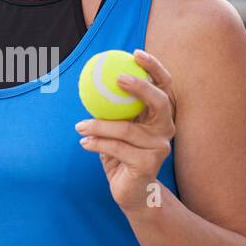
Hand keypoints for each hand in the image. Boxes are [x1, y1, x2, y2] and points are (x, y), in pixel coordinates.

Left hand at [75, 48, 175, 213]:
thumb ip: (112, 107)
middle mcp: (166, 129)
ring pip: (127, 129)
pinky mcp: (150, 164)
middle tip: (118, 78)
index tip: (135, 53)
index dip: (154, 67)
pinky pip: (117, 148)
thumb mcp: (116, 128)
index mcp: (160, 115)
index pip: (164, 85)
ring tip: (80, 126)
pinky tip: (84, 143)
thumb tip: (91, 77)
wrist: (131, 192)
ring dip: (98, 126)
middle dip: (141, 86)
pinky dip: (97, 144)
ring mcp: (160, 147)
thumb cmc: (121, 155)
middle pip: (160, 101)